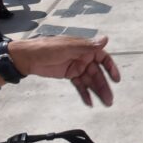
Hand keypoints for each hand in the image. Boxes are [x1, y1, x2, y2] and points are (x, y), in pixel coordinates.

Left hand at [5, 35, 120, 106]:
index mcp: (85, 48)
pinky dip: (85, 93)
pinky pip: (80, 85)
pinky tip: (90, 102)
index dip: (111, 68)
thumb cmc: (47, 48)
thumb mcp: (68, 47)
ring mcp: (76, 67)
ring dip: (97, 92)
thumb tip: (106, 39)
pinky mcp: (69, 75)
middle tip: (109, 100)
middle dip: (104, 86)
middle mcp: (83, 58)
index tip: (116, 79)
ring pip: (90, 81)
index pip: (103, 58)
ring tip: (104, 103)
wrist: (27, 58)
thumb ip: (87, 46)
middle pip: (98, 73)